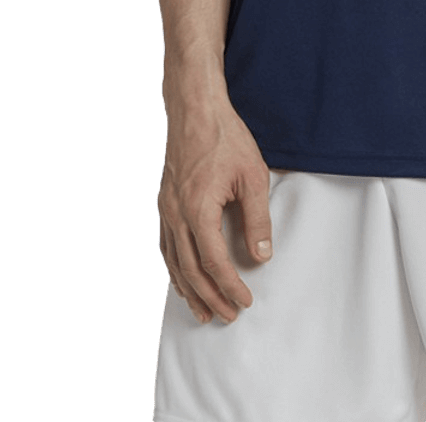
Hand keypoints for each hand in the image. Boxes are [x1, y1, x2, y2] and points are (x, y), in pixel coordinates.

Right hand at [157, 96, 273, 323]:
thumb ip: (257, 218)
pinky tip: (183, 278)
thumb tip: (261, 255)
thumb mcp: (253, 176)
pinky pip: (166, 246)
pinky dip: (175, 268)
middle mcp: (176, 214)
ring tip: (203, 311)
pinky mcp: (164, 203)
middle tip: (227, 315)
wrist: (195, 110)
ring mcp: (166, 209)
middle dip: (210, 296)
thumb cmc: (226, 138)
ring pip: (173, 262)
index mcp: (198, 209)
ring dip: (189, 289)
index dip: (229, 286)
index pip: (214, 262)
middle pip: (190, 269)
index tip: (244, 301)